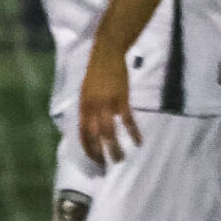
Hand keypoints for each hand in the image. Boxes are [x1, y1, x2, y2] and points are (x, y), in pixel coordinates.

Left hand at [77, 43, 139, 165]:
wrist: (106, 55)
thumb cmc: (96, 73)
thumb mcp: (86, 92)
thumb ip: (88, 108)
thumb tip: (90, 124)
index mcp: (83, 107)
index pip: (82, 133)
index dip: (87, 147)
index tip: (93, 159)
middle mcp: (92, 108)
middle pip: (93, 136)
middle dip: (98, 153)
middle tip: (105, 165)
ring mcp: (106, 105)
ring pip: (109, 132)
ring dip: (114, 148)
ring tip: (120, 160)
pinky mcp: (121, 100)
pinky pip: (127, 120)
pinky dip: (133, 132)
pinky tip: (138, 142)